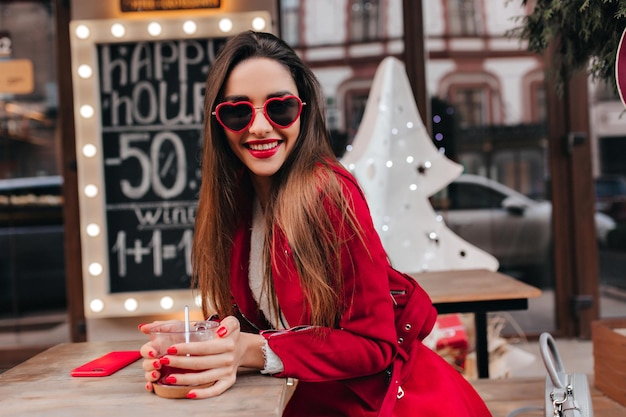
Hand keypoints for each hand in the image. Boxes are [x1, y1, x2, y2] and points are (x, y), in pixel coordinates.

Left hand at [138, 316, 261, 398]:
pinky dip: (203, 393)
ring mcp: (228, 371)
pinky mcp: (228, 381)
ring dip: (185, 379)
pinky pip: (215, 390)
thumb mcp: (232, 322)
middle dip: (179, 363)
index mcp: (228, 343)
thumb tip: (219, 331)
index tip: (170, 349)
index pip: (203, 347)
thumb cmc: (229, 334)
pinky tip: (189, 393)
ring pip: (204, 378)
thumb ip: (226, 322)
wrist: (242, 348)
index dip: (186, 349)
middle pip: (200, 363)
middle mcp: (228, 359)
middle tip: (163, 360)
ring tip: (169, 377)